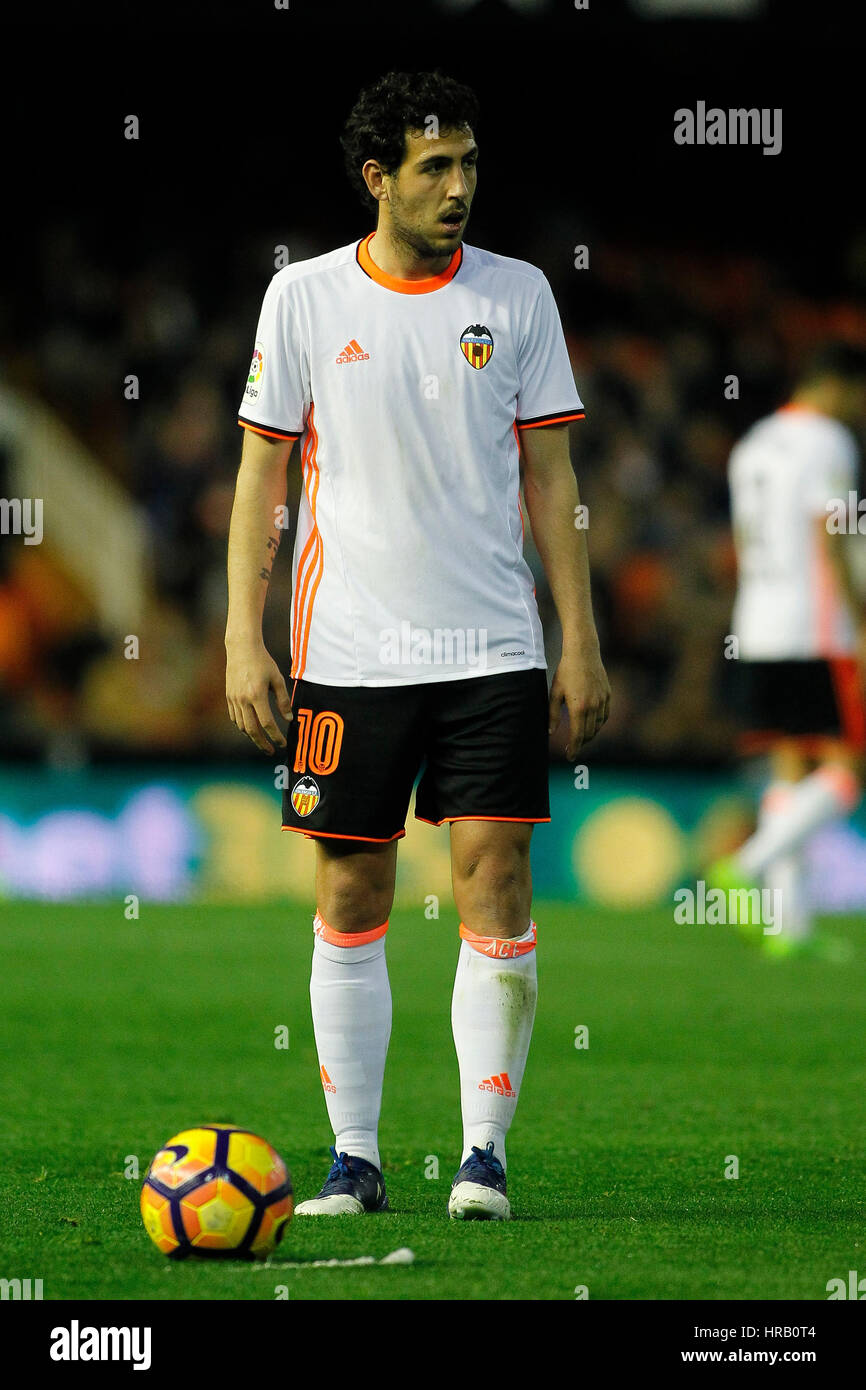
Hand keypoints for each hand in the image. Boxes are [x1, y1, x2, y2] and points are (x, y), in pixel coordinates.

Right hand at [225, 639, 292, 753]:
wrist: (241, 648)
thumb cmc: (262, 661)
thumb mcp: (277, 679)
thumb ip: (283, 700)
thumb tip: (289, 719)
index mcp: (257, 695)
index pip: (267, 723)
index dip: (276, 736)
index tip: (283, 743)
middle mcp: (243, 699)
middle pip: (252, 730)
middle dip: (262, 744)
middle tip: (271, 751)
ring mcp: (233, 699)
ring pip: (242, 726)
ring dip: (252, 736)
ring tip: (262, 741)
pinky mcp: (228, 696)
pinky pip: (234, 717)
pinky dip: (243, 726)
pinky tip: (251, 728)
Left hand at [549, 639, 610, 758]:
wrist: (583, 653)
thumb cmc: (566, 671)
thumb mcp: (555, 692)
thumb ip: (552, 714)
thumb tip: (551, 732)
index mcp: (578, 707)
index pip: (577, 735)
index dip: (574, 748)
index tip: (570, 756)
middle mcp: (592, 706)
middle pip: (589, 733)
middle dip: (581, 744)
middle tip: (573, 749)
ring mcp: (602, 700)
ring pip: (598, 726)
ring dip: (590, 735)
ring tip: (581, 738)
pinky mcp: (608, 694)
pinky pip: (605, 715)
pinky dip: (599, 723)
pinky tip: (592, 724)